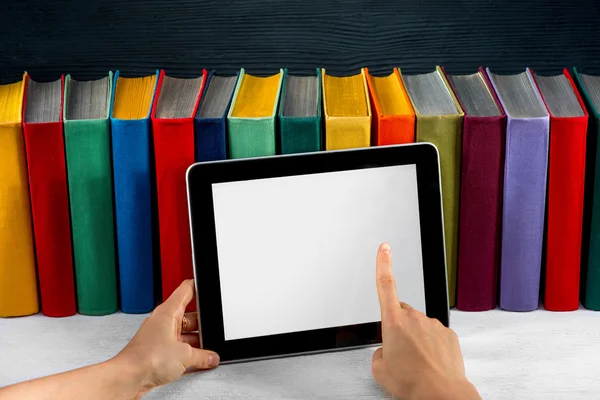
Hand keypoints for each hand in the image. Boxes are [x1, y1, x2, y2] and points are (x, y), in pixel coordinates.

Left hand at [112, 279, 219, 397]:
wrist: (128, 378)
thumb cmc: (146, 358)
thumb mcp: (185, 355)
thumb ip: (202, 355)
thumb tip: (211, 357)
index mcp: (168, 311)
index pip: (186, 290)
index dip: (198, 286)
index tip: (208, 286)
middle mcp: (163, 321)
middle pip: (188, 315)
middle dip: (202, 323)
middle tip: (214, 329)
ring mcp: (160, 336)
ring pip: (184, 333)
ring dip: (195, 341)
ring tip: (207, 350)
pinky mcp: (157, 351)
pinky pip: (178, 347)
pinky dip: (187, 353)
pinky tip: (196, 361)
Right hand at [372, 243, 480, 399]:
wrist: (441, 394)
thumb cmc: (412, 382)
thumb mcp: (380, 369)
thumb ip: (378, 353)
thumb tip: (385, 351)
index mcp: (393, 322)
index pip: (385, 285)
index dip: (383, 264)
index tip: (384, 248)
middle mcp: (414, 318)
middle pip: (401, 313)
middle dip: (399, 326)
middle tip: (399, 351)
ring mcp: (433, 325)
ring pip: (418, 326)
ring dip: (415, 339)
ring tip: (416, 362)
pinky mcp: (448, 334)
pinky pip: (434, 335)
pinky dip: (430, 346)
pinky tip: (429, 362)